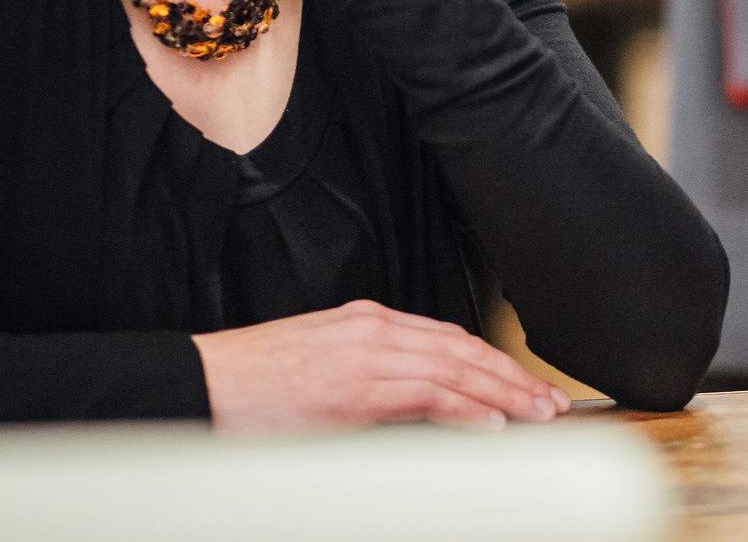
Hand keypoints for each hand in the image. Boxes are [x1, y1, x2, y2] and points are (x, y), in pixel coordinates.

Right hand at [192, 298, 571, 430]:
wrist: (197, 383)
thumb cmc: (251, 386)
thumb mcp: (322, 370)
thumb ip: (371, 380)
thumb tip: (418, 408)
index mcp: (367, 322)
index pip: (449, 340)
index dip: (495, 365)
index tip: (526, 389)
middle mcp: (373, 329)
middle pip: (462, 350)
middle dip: (513, 380)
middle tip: (551, 406)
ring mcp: (363, 354)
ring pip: (454, 370)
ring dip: (502, 396)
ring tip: (537, 418)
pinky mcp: (350, 387)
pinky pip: (423, 394)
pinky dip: (464, 408)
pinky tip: (491, 424)